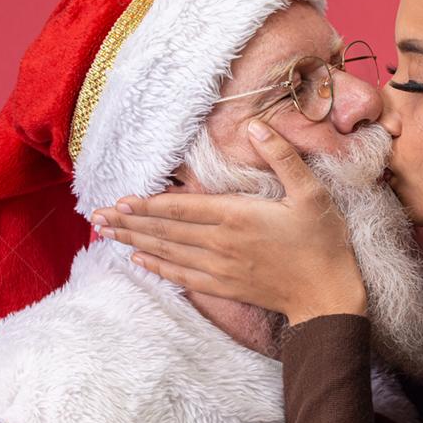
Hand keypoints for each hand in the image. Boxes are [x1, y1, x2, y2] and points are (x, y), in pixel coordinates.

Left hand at [91, 120, 366, 324]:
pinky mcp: (224, 286)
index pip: (182, 208)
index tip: (121, 199)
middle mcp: (221, 243)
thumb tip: (258, 126)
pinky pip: (182, 275)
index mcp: (238, 216)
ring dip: (135, 241)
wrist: (327, 296)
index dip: (148, 204)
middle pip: (166, 230)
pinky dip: (158, 267)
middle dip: (129, 222)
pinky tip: (139, 260)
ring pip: (168, 251)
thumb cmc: (322, 242)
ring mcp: (220, 268)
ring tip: (106, 234)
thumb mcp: (311, 193)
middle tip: (95, 216)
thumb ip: (283, 158)